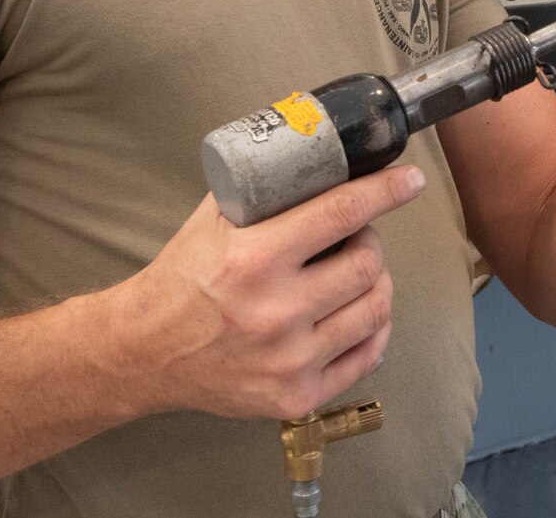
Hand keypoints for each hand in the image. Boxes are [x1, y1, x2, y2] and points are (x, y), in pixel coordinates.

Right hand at [110, 164, 426, 420]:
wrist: (145, 352)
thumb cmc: (184, 278)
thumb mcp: (215, 220)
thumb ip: (266, 191)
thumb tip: (323, 158)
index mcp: (254, 259)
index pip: (342, 213)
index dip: (385, 191)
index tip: (410, 180)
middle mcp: (275, 312)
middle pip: (367, 264)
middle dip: (369, 241)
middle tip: (354, 236)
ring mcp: (289, 360)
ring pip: (376, 309)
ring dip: (376, 283)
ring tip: (354, 273)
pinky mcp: (297, 397)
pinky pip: (367, 356)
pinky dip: (372, 329)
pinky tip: (358, 313)